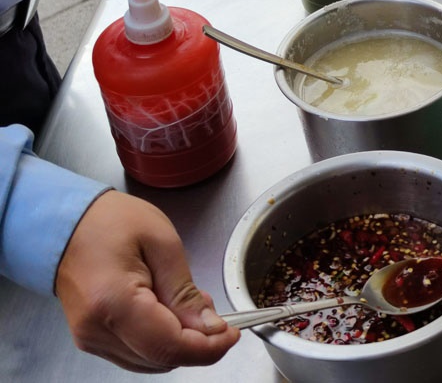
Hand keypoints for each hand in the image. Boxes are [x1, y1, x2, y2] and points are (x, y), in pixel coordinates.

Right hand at [54, 191, 239, 372]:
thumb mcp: (163, 243)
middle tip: (210, 308)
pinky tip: (167, 310)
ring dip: (179, 342)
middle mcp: (96, 330)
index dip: (208, 348)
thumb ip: (185, 291)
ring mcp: (90, 338)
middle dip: (197, 342)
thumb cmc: (111, 222)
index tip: (231, 334)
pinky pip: (136, 353)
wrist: (68, 222)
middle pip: (161, 359)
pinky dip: (160, 340)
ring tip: (186, 302)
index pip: (169, 347)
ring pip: (151, 362)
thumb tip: (210, 328)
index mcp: (113, 303)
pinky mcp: (92, 338)